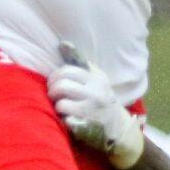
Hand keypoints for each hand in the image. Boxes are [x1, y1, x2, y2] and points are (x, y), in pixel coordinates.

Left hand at [48, 49, 142, 168]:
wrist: (116, 126)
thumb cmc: (98, 98)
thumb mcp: (94, 78)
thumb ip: (78, 62)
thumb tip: (63, 43)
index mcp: (96, 77)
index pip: (66, 71)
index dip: (55, 77)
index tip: (55, 82)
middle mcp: (96, 92)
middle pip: (61, 85)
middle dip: (53, 90)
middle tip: (54, 95)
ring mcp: (92, 110)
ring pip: (60, 103)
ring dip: (57, 105)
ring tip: (61, 106)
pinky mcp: (86, 126)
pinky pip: (65, 119)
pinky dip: (63, 119)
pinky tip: (68, 118)